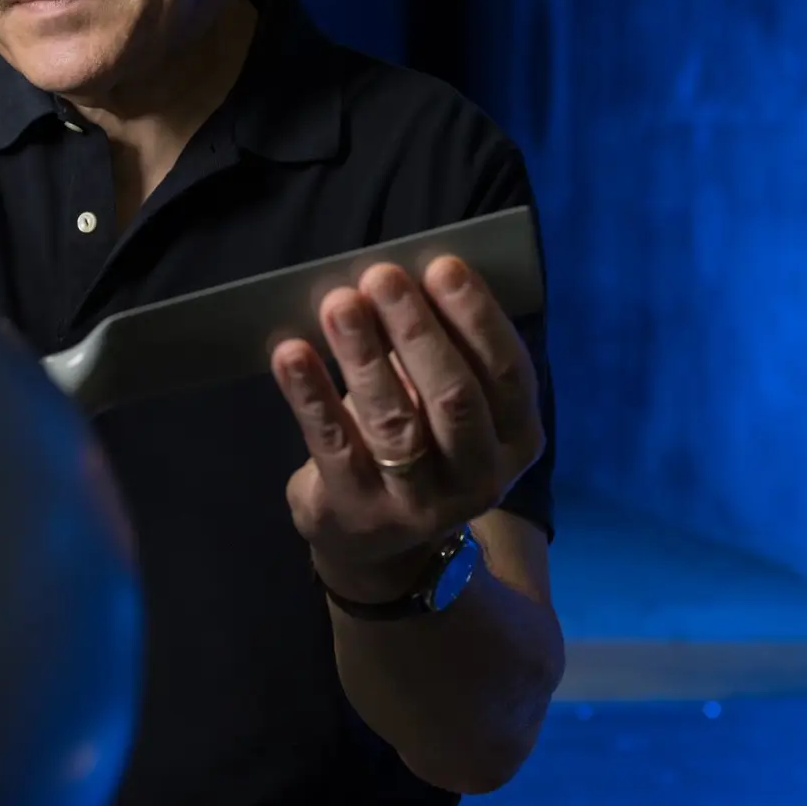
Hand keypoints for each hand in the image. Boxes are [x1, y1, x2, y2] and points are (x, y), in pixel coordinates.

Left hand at [269, 255, 544, 603]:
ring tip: (338, 303)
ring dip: (363, 355)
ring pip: (395, 421)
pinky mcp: (358, 511)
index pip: (506, 372)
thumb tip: (409, 275)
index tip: (442, 264)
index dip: (475, 317)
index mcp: (515, 438)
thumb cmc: (416, 443)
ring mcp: (420, 503)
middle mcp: (479, 477)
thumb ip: (440, 349)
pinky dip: (311, 395)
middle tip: (381, 275)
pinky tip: (291, 354)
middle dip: (416, 330)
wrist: (373, 541)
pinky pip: (334, 445)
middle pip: (453, 397)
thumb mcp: (440, 402)